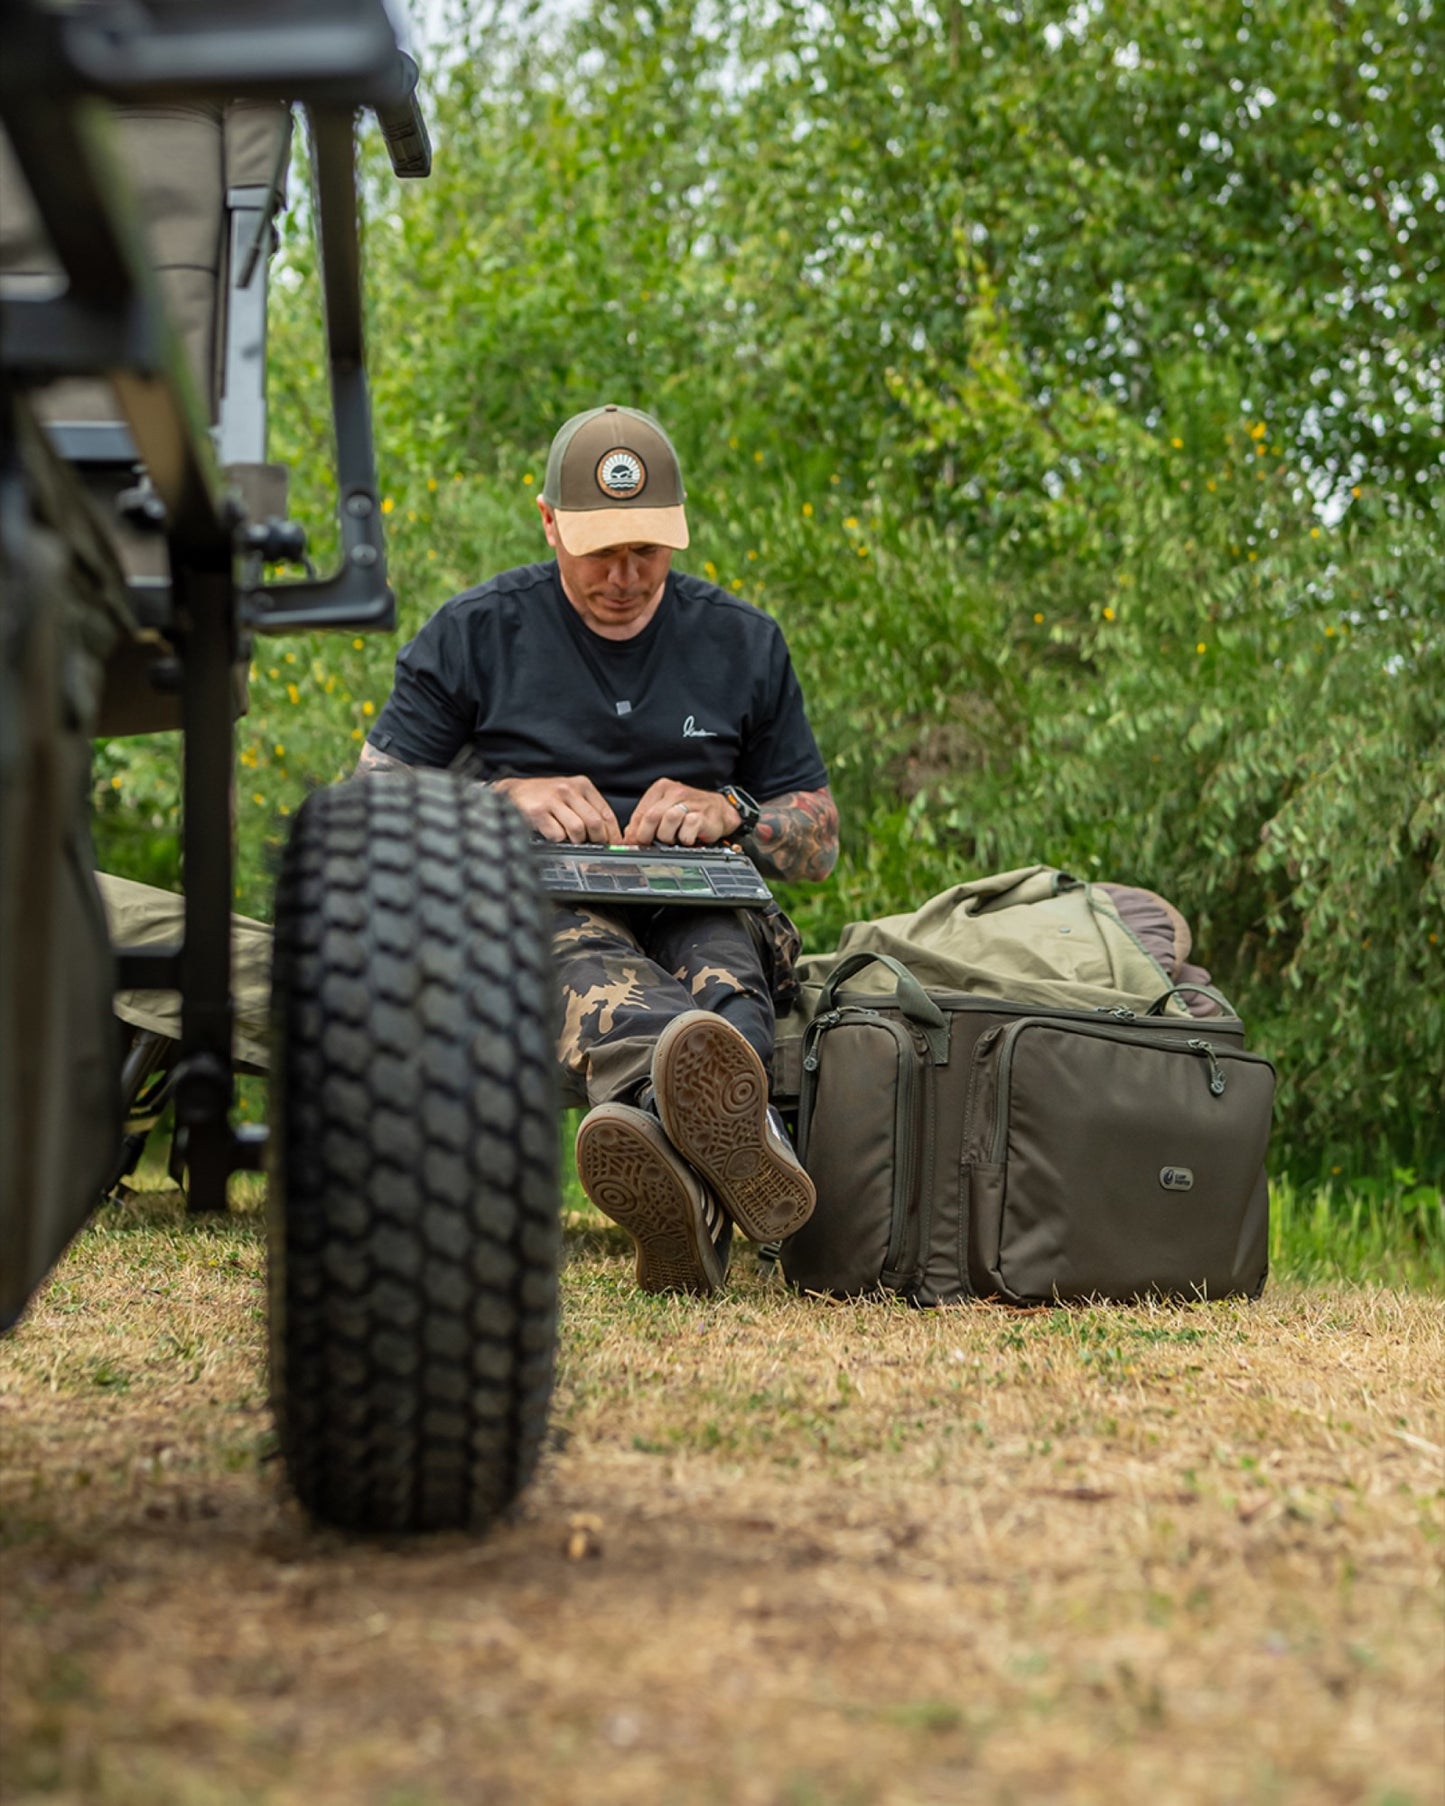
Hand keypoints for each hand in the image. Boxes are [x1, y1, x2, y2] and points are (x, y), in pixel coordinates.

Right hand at [491, 774, 621, 844]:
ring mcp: (552, 800)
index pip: (606, 813)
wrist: (514, 791)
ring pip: (577, 830)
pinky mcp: (537, 812)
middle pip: (594, 823)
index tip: (613, 845)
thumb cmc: (546, 796)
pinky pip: (557, 835)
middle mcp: (568, 789)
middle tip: (592, 846)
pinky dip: (558, 840)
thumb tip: (607, 836)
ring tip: (571, 840)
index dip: (612, 833)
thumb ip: (589, 810)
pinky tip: (553, 834)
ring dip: (576, 841)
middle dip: (597, 840)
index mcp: (582, 785)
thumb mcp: (571, 794)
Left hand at [624, 779, 742, 846]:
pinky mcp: (702, 814)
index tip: (633, 844)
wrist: (720, 811)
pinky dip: (685, 838)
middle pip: (652, 816)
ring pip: (668, 820)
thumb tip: (629, 839)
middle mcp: (675, 792)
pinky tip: (687, 837)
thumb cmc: (691, 811)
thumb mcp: (665, 811)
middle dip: (648, 835)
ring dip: (668, 836)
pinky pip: (687, 829)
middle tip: (652, 844)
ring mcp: (690, 801)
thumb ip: (646, 822)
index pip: (640, 812)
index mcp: (662, 789)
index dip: (634, 832)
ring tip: (673, 838)